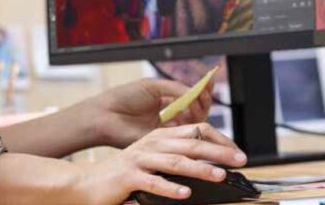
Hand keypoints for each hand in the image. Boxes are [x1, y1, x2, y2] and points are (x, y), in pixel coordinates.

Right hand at [71, 122, 246, 204]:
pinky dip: (170, 187)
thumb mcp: (150, 160)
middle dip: (217, 153)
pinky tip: (185, 193)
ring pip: (175, 161)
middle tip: (238, 161)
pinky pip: (152, 182)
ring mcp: (139, 160)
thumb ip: (173, 158)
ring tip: (219, 175)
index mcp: (158, 137)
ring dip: (199, 168)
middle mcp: (150, 144)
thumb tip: (207, 164)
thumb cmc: (122, 175)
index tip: (237, 152)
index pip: (195, 131)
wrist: (86, 183)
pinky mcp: (128, 177)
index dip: (218, 140)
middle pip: (190, 144)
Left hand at [90, 77, 213, 148]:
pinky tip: (188, 112)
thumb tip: (195, 92)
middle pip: (195, 109)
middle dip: (204, 99)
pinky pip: (183, 135)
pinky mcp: (163, 141)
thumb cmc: (123, 97)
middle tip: (205, 92)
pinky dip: (190, 124)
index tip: (210, 81)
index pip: (189, 95)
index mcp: (164, 100)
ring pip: (193, 122)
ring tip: (196, 100)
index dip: (201, 89)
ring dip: (199, 109)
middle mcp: (168, 115)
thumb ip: (175, 88)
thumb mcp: (152, 86)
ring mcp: (166, 129)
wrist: (105, 116)